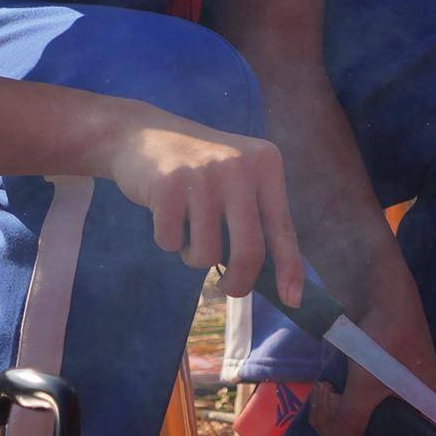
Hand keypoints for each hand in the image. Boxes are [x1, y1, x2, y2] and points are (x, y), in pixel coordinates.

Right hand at [96, 112, 300, 307]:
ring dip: (193, 255)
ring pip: (207, 254)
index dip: (289, 268)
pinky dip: (166, 240)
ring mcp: (203, 175)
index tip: (292, 301)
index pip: (283, 227)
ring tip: (186, 228)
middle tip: (227, 288)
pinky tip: (163, 212)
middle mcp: (239, 166)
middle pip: (249, 251)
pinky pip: (170, 243)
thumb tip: (279, 281)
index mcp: (265, 164)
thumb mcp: (237, 181)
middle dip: (238, 283)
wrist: (142, 135)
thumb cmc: (198, 171)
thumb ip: (256, 220)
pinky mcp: (167, 185)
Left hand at [300, 276, 435, 435]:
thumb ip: (350, 425)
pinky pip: (348, 425)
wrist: (379, 296)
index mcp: (433, 423)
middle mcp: (416, 425)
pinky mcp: (371, 404)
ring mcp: (391, 416)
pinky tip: (327, 390)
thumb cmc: (386, 337)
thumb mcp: (367, 382)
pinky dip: (332, 413)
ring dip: (332, 423)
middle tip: (333, 410)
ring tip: (327, 392)